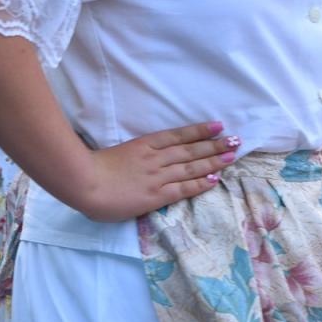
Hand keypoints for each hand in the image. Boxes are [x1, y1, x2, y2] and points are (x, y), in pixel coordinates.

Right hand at [77, 121, 238, 222]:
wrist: (85, 183)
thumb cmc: (94, 167)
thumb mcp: (118, 154)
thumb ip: (135, 155)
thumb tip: (145, 159)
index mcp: (145, 144)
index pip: (178, 136)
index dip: (199, 131)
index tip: (217, 126)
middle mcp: (155, 158)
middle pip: (191, 150)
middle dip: (214, 145)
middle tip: (235, 140)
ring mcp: (157, 176)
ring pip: (191, 167)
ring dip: (213, 161)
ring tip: (232, 156)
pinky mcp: (156, 195)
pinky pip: (183, 188)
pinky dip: (200, 183)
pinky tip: (214, 178)